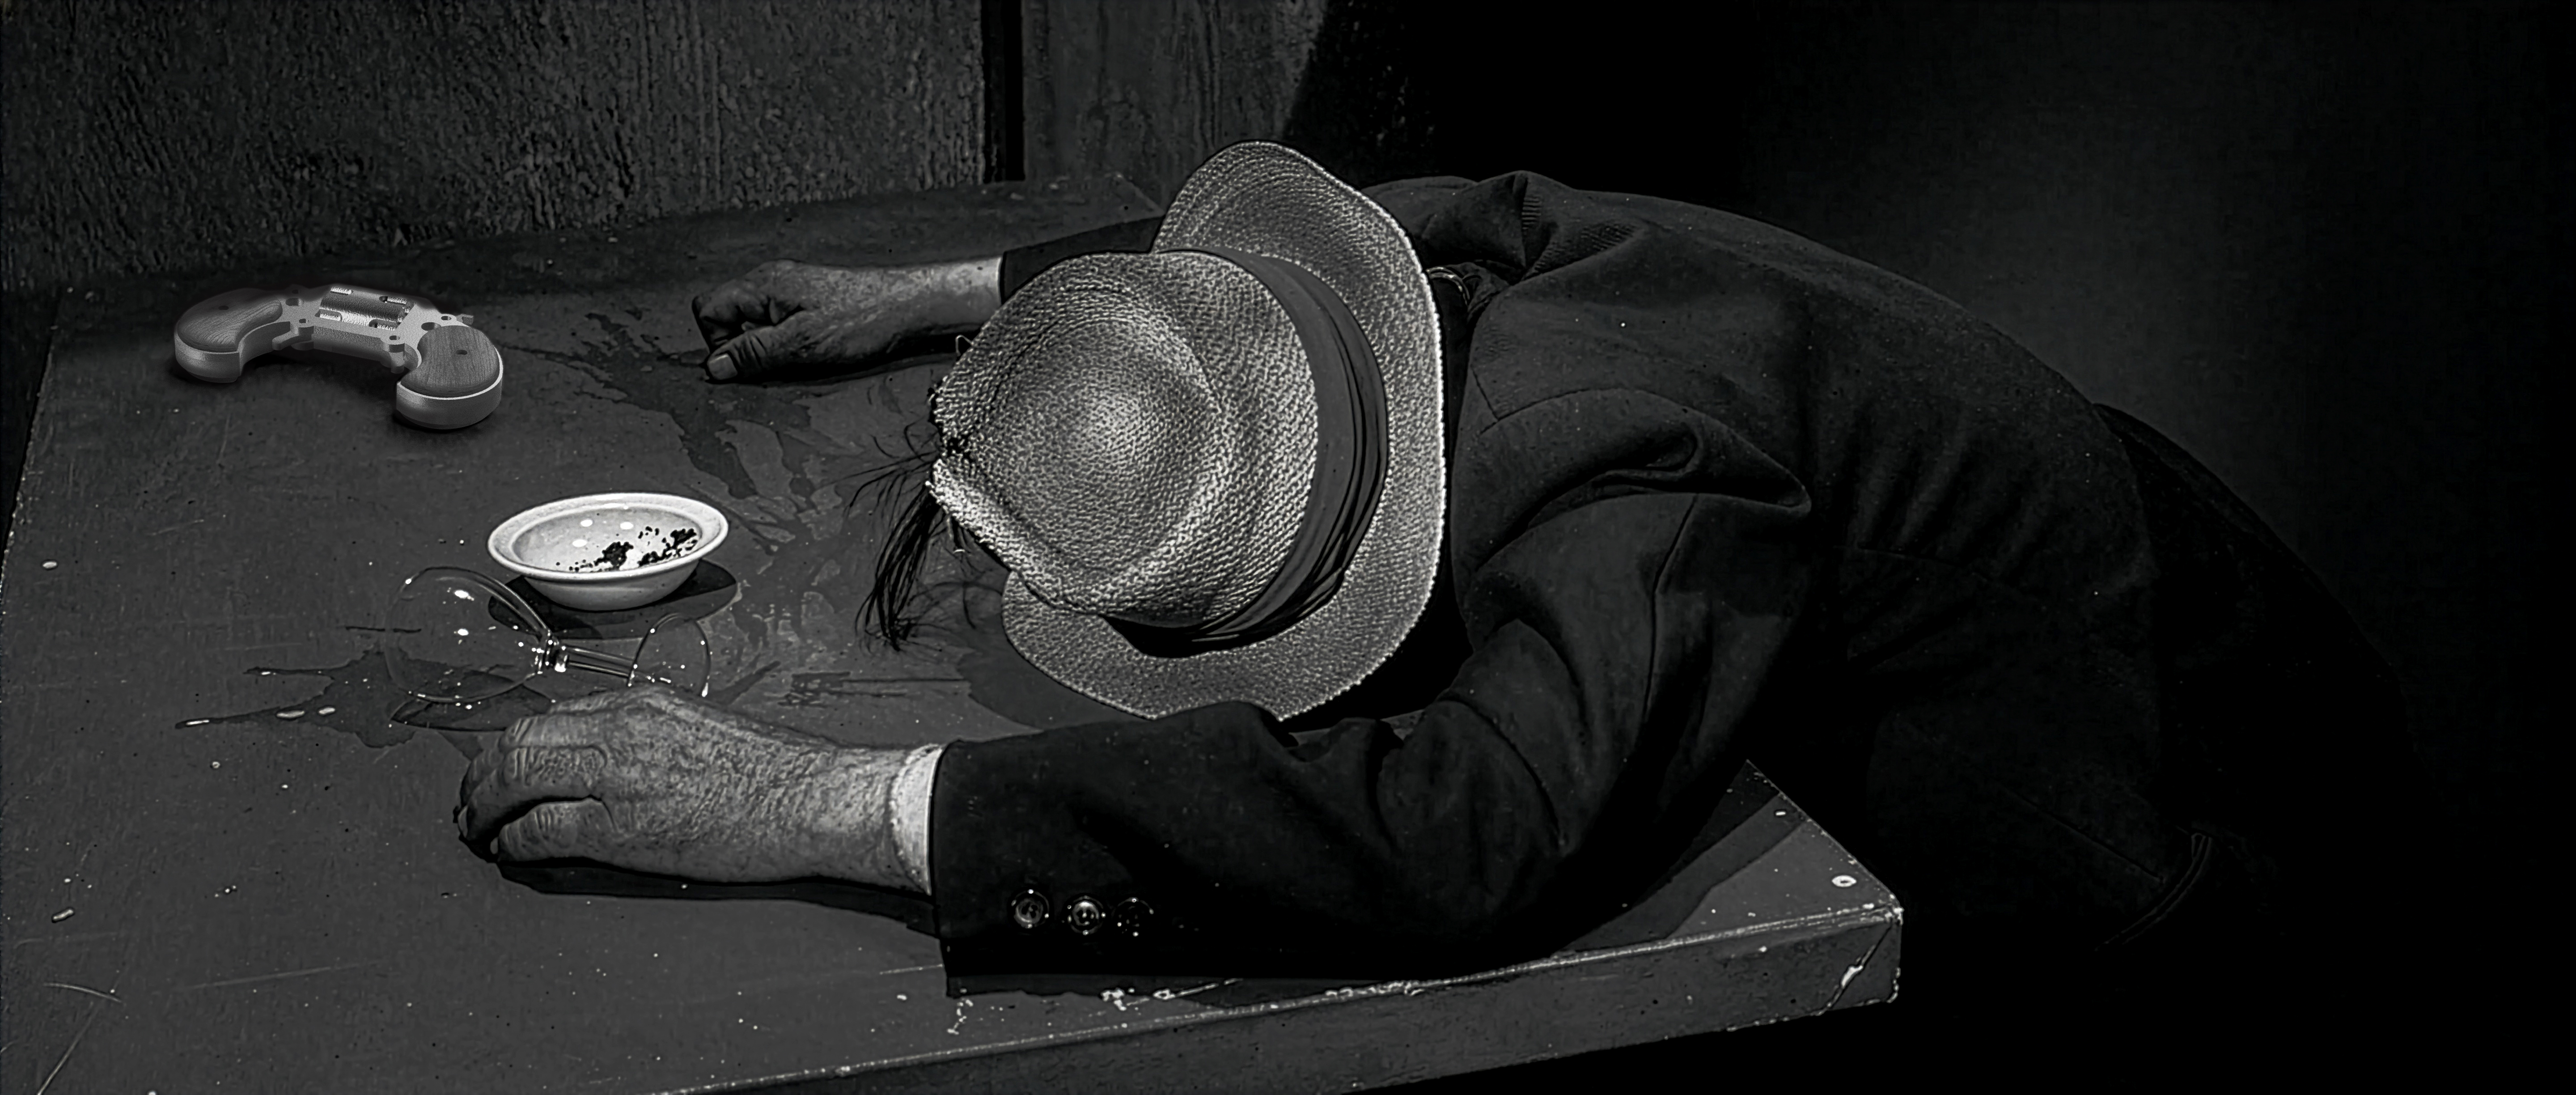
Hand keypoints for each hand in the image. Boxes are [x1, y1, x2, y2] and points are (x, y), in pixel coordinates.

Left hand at [454, 685, 912, 887]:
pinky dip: (512, 841)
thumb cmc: (772, 771)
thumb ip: (650, 735)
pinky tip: (509, 850)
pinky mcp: (617, 826)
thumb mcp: (701, 727)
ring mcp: (614, 775)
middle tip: (470, 801)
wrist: (808, 797)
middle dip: (481, 774)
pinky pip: (539, 829)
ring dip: (482, 806)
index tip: (504, 768)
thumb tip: (614, 760)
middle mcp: (617, 728)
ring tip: (475, 828)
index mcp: (639, 703)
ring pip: (514, 777)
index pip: (551, 716)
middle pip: (517, 740)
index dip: (515, 746)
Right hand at [690, 256, 1000, 381]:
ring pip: (752, 322)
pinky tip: (811, 348)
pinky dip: (784, 341)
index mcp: (761, 285)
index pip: (706, 310)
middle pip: (726, 316)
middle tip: (777, 360)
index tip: (746, 363)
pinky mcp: (806, 300)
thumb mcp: (802, 344)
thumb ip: (754, 354)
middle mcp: (769, 281)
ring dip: (765, 346)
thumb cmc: (864, 319)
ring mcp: (787, 290)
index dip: (718, 342)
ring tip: (799, 354)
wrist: (908, 306)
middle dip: (742, 346)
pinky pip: (775, 323)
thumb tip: (713, 367)